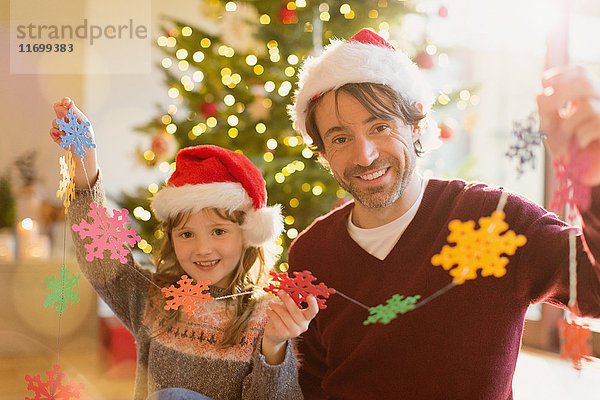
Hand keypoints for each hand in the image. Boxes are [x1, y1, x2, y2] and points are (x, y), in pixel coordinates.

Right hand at [50, 97, 98, 187]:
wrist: (84, 155)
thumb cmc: (86, 139)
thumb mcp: (83, 125)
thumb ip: (75, 113)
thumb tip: (68, 102)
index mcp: (75, 116)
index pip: (67, 104)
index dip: (64, 102)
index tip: (65, 102)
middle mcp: (67, 120)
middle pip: (58, 109)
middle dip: (62, 114)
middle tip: (67, 120)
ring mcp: (60, 128)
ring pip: (55, 121)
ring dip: (62, 127)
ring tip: (70, 134)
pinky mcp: (56, 136)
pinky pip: (52, 131)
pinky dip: (57, 134)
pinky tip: (64, 139)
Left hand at [261, 290, 318, 364]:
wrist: (275, 333)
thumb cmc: (285, 316)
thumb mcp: (289, 307)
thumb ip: (292, 300)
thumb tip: (287, 288)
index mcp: (307, 317)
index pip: (313, 311)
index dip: (313, 304)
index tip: (310, 295)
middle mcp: (303, 325)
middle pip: (296, 311)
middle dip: (287, 300)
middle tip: (280, 292)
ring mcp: (294, 331)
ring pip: (284, 315)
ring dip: (276, 307)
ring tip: (270, 302)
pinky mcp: (284, 334)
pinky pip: (277, 321)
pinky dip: (272, 314)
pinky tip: (268, 310)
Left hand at [537, 65, 599, 184]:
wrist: (586, 171)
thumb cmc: (569, 148)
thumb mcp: (552, 129)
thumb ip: (547, 113)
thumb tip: (540, 95)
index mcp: (587, 96)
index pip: (580, 73)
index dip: (562, 74)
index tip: (544, 82)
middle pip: (584, 81)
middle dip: (559, 91)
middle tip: (542, 103)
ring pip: (587, 105)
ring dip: (566, 124)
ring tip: (560, 143)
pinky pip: (596, 124)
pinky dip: (581, 136)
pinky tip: (579, 145)